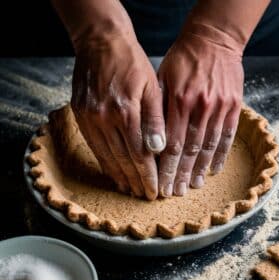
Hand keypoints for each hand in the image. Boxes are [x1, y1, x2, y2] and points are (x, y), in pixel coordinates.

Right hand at [71, 34, 164, 199]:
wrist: (100, 43)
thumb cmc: (131, 63)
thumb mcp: (151, 86)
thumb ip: (155, 118)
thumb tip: (157, 149)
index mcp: (126, 111)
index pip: (139, 154)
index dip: (147, 175)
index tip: (154, 191)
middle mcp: (105, 119)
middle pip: (123, 160)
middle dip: (135, 181)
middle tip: (143, 196)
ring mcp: (90, 118)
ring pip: (107, 157)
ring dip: (119, 176)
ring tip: (128, 190)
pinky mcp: (81, 116)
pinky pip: (94, 147)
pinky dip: (104, 163)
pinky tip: (112, 173)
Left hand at [158, 29, 243, 196]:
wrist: (213, 40)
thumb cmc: (182, 60)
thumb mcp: (162, 78)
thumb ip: (157, 109)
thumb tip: (149, 141)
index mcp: (179, 101)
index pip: (171, 144)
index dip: (165, 167)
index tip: (160, 184)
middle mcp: (200, 107)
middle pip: (189, 150)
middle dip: (179, 174)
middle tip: (173, 193)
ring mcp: (220, 108)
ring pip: (208, 146)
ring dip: (198, 170)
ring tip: (191, 187)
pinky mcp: (234, 106)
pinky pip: (227, 136)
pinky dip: (219, 155)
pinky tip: (212, 170)